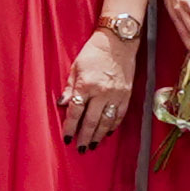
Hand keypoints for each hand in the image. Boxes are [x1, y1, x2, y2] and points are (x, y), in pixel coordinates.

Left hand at [61, 26, 135, 148]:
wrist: (118, 41)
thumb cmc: (93, 52)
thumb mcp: (76, 67)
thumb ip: (70, 88)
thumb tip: (62, 105)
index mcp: (86, 85)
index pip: (76, 112)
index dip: (70, 127)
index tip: (67, 138)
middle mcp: (102, 92)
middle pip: (91, 121)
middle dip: (85, 137)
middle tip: (81, 148)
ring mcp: (116, 95)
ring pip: (106, 121)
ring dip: (99, 135)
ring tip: (93, 145)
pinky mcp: (127, 95)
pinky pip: (119, 115)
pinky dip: (113, 125)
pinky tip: (107, 132)